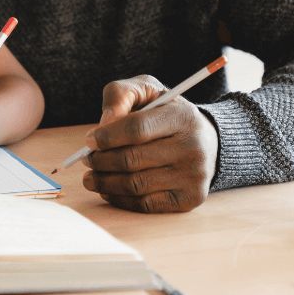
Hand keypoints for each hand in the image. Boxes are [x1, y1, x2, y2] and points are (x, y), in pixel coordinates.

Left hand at [81, 75, 218, 212]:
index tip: (89, 140)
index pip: (137, 129)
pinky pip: (146, 205)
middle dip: (101, 161)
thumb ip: (120, 95)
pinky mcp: (190, 198)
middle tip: (87, 159)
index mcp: (182, 116)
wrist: (206, 139)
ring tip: (90, 177)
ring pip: (136, 184)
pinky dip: (120, 199)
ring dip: (105, 182)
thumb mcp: (146, 90)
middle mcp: (193, 147)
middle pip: (132, 159)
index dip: (107, 136)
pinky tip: (108, 190)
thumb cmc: (165, 112)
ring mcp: (194, 176)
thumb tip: (103, 124)